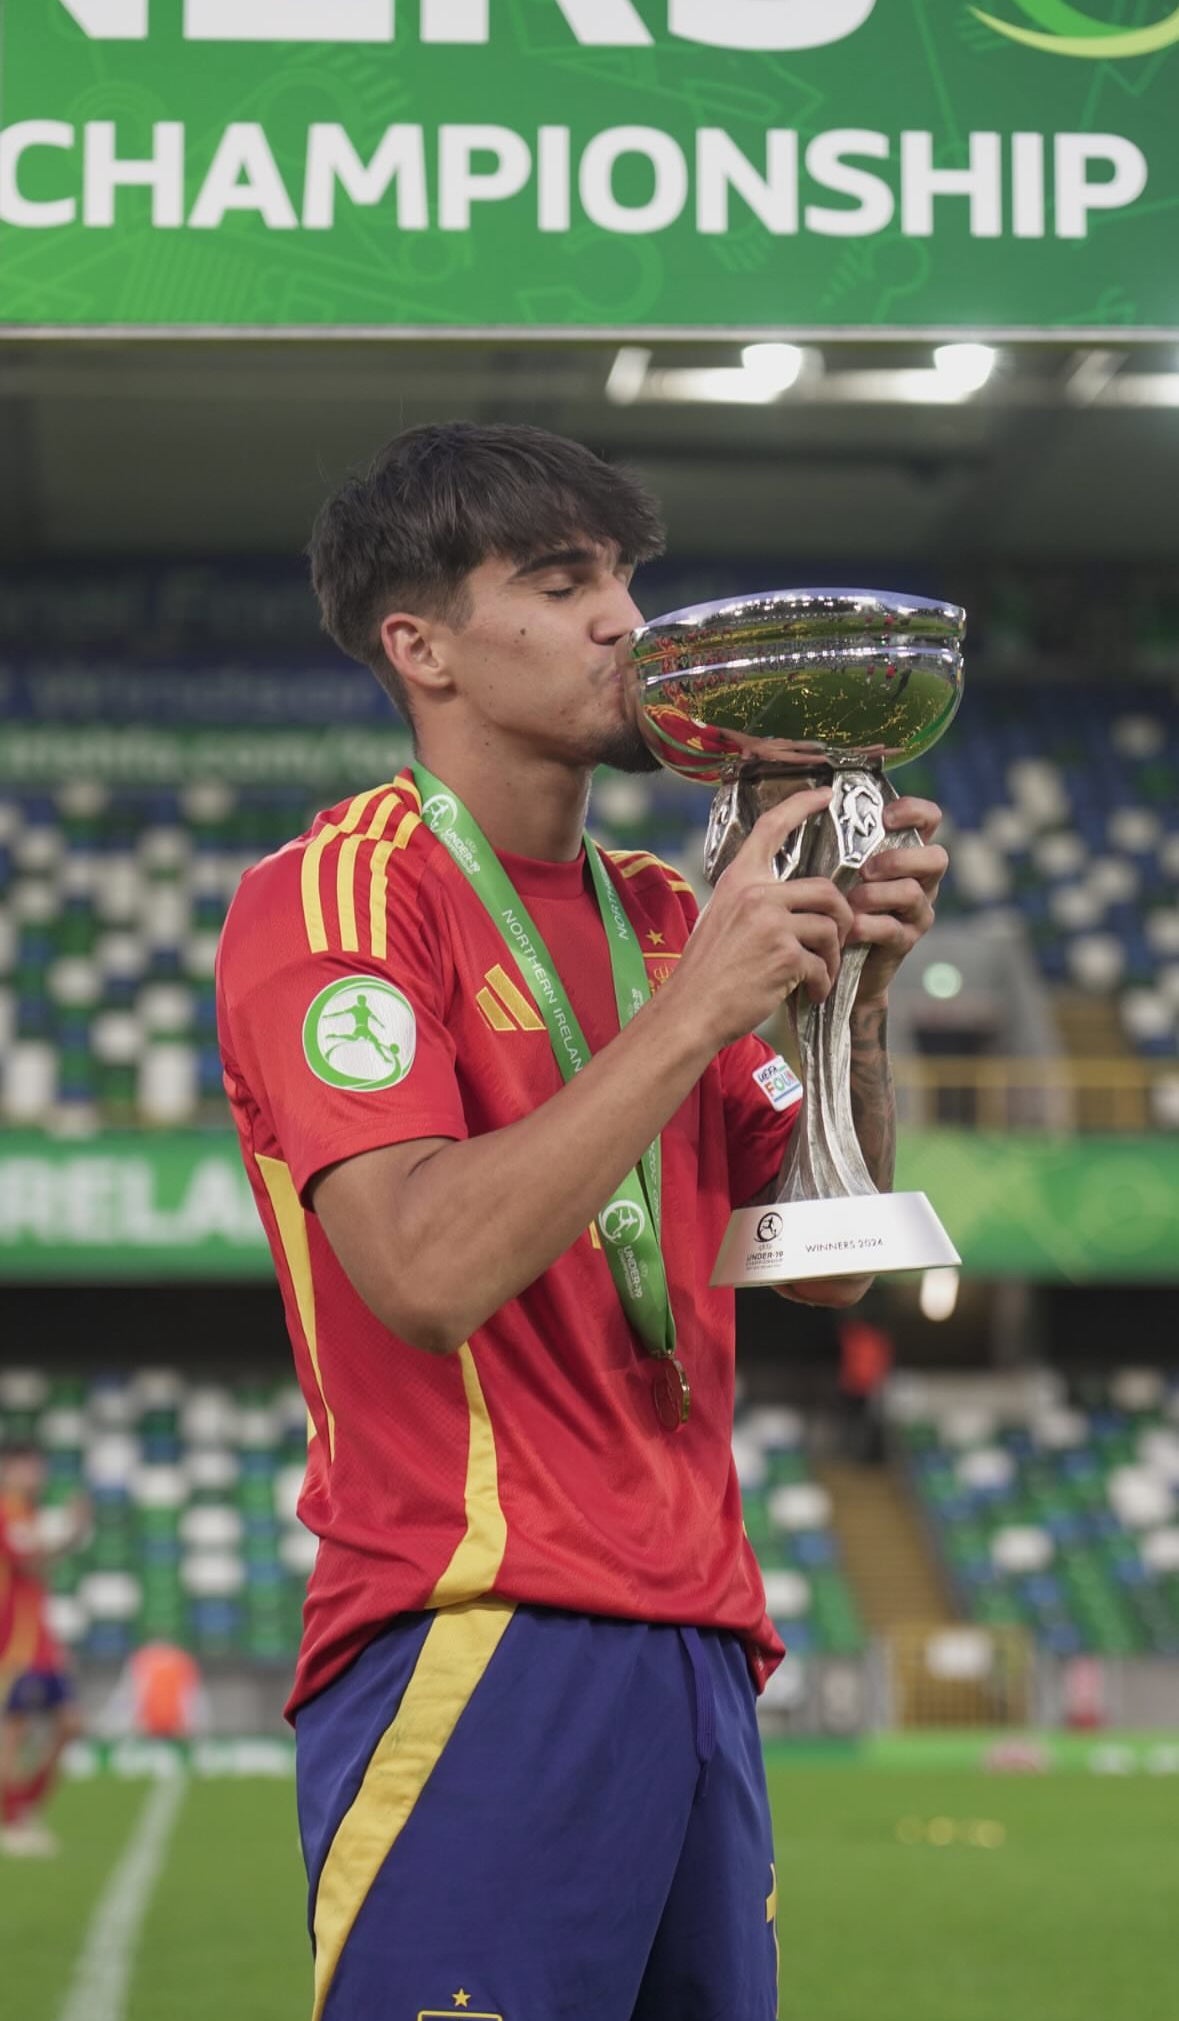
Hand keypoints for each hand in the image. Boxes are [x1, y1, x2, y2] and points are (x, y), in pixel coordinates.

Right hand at [669, 787, 854, 1049]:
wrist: (691, 1010)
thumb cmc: (706, 974)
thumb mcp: (721, 920)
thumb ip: (753, 904)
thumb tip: (793, 907)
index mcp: (738, 880)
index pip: (771, 828)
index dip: (801, 805)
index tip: (825, 794)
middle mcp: (755, 894)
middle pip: (826, 889)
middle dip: (842, 918)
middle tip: (837, 941)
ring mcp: (771, 923)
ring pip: (830, 927)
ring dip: (832, 956)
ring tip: (819, 976)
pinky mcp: (785, 954)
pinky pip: (822, 963)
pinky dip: (821, 983)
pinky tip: (809, 994)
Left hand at [849, 796, 946, 1006]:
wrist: (840, 963)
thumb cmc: (836, 903)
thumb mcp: (838, 866)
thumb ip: (838, 839)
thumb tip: (812, 798)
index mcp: (908, 853)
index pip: (930, 819)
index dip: (914, 812)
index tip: (884, 817)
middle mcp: (921, 881)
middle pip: (936, 858)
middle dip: (900, 859)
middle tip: (866, 869)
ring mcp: (916, 913)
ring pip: (913, 893)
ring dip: (877, 894)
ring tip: (850, 901)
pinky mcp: (904, 943)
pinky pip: (892, 929)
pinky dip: (867, 926)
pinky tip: (848, 928)